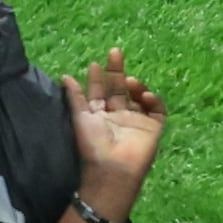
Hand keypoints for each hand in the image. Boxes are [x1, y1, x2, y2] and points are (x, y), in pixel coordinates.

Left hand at [62, 50, 165, 222]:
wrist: (112, 169)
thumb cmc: (93, 145)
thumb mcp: (80, 118)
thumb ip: (74, 97)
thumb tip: (65, 76)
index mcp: (100, 116)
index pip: (100, 92)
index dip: (97, 78)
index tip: (94, 64)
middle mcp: (118, 117)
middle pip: (119, 89)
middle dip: (117, 71)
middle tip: (115, 53)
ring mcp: (137, 122)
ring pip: (139, 97)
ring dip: (135, 86)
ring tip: (129, 81)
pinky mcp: (153, 128)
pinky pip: (157, 111)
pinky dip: (153, 101)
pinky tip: (145, 96)